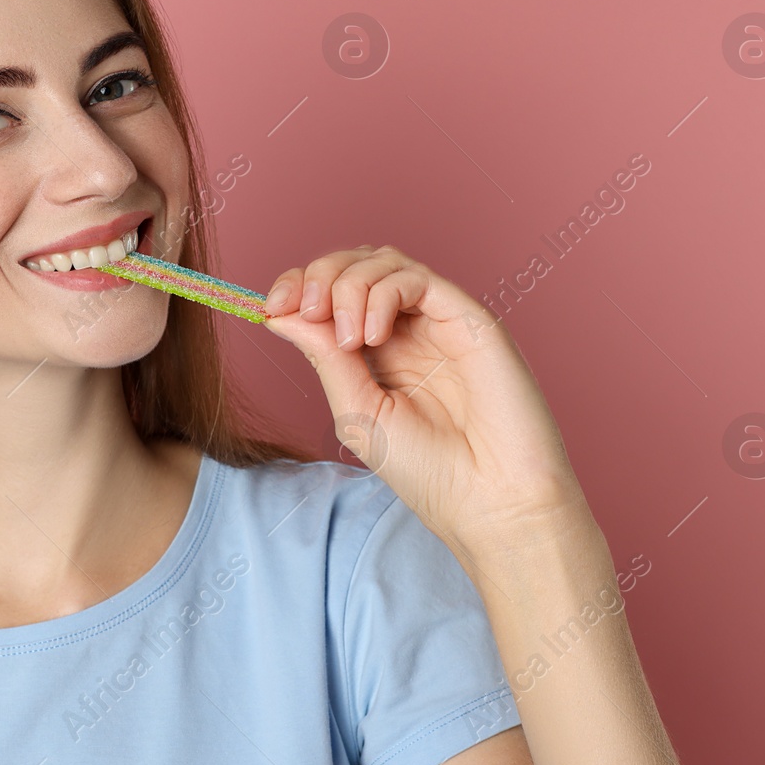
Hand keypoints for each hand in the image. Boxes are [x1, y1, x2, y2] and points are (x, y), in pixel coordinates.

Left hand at [262, 245, 594, 558]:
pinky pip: (417, 278)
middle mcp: (407, 328)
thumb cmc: (432, 471)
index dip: (297, 287)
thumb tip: (279, 314)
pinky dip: (382, 294)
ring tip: (347, 338)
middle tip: (302, 310)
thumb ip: (324, 358)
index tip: (270, 309)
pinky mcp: (468, 317)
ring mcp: (438, 320)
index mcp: (377, 352)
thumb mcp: (358, 413)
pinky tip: (372, 336)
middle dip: (316, 276)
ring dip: (347, 285)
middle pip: (353, 265)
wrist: (493, 503)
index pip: (330, 293)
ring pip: (382, 261)